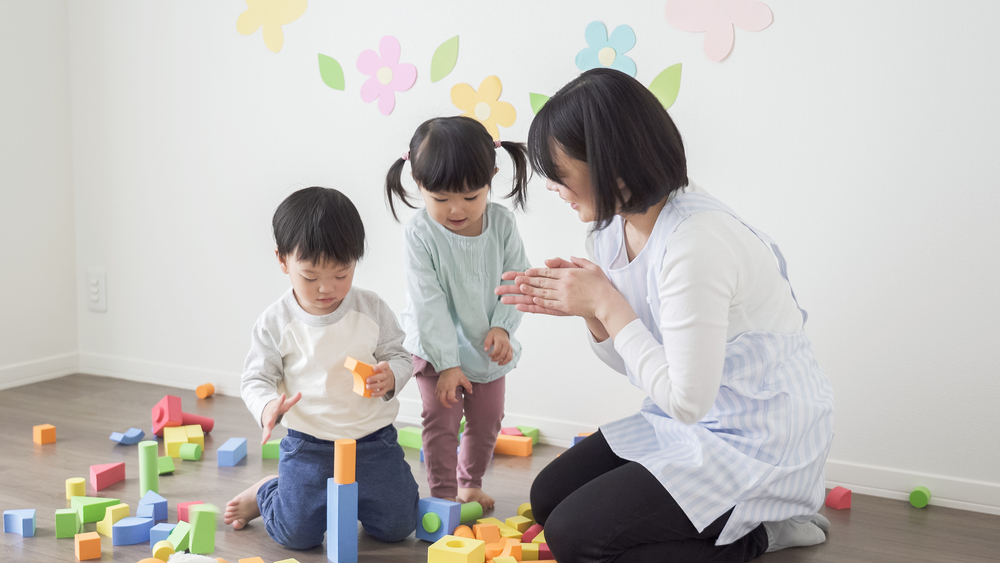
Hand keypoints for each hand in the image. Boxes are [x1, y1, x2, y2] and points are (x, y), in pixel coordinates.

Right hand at [260, 392, 301, 443]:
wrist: (265, 409)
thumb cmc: (278, 407)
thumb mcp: (285, 403)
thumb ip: (293, 399)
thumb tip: (300, 393)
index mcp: (275, 406)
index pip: (279, 402)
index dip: (281, 399)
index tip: (283, 395)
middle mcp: (270, 413)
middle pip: (271, 415)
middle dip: (270, 418)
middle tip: (270, 421)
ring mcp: (267, 420)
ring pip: (267, 426)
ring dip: (267, 431)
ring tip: (267, 436)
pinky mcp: (266, 426)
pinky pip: (265, 433)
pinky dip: (264, 438)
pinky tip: (263, 443)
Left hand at [365, 361, 394, 397]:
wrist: (389, 378)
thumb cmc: (380, 371)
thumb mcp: (378, 367)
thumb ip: (371, 368)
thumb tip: (359, 369)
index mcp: (385, 367)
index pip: (384, 365)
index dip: (379, 367)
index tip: (374, 368)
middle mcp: (387, 374)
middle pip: (383, 376)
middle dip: (374, 378)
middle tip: (367, 380)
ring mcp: (387, 382)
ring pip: (382, 384)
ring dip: (374, 386)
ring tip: (367, 387)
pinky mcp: (386, 389)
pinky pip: (382, 392)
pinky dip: (377, 394)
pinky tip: (371, 393)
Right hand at [436, 367, 472, 408]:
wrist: (448, 367)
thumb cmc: (456, 373)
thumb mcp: (463, 379)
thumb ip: (468, 386)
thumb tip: (471, 392)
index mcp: (450, 386)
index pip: (450, 397)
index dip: (454, 401)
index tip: (457, 400)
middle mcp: (443, 388)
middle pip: (442, 400)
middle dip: (446, 405)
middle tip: (450, 407)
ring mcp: (439, 387)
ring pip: (438, 398)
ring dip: (442, 402)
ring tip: (446, 404)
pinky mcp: (437, 385)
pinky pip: (436, 394)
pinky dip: (438, 398)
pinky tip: (442, 398)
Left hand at [484, 327, 512, 365]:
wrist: (502, 331)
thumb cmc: (495, 334)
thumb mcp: (489, 336)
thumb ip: (487, 342)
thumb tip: (486, 350)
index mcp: (500, 341)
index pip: (497, 350)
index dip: (493, 355)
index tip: (489, 355)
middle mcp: (506, 344)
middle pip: (502, 355)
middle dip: (496, 359)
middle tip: (492, 360)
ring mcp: (509, 347)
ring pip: (509, 357)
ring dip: (503, 362)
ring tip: (498, 364)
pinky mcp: (511, 349)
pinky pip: (511, 357)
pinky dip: (507, 361)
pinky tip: (502, 362)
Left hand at [502, 257, 619, 318]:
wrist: (607, 301)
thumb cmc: (601, 285)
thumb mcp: (591, 267)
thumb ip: (579, 262)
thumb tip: (570, 257)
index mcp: (569, 273)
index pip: (548, 271)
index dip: (536, 271)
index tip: (526, 271)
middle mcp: (564, 283)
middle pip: (542, 281)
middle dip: (527, 280)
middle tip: (515, 280)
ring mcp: (564, 296)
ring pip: (543, 292)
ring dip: (530, 291)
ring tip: (519, 290)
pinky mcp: (566, 307)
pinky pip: (550, 304)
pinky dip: (539, 302)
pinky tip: (531, 300)